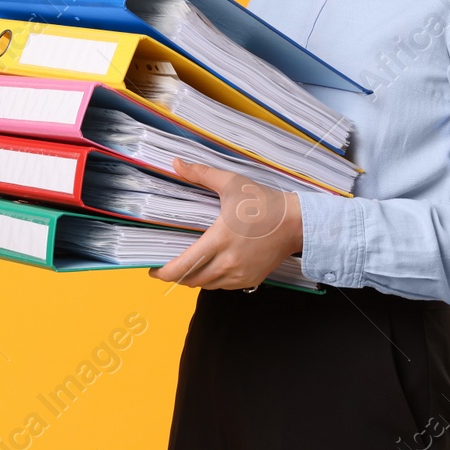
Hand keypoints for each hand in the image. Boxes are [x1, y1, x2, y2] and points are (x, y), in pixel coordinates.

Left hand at [148, 158, 302, 290]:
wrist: (296, 223)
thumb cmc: (264, 203)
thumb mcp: (231, 184)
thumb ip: (201, 174)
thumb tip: (176, 163)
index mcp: (219, 241)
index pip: (183, 267)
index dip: (164, 273)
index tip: (153, 270)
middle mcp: (228, 262)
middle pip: (192, 280)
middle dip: (176, 276)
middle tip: (166, 267)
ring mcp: (240, 274)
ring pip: (207, 285)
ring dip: (194, 278)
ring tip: (187, 266)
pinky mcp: (251, 279)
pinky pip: (223, 286)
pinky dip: (212, 280)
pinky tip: (210, 267)